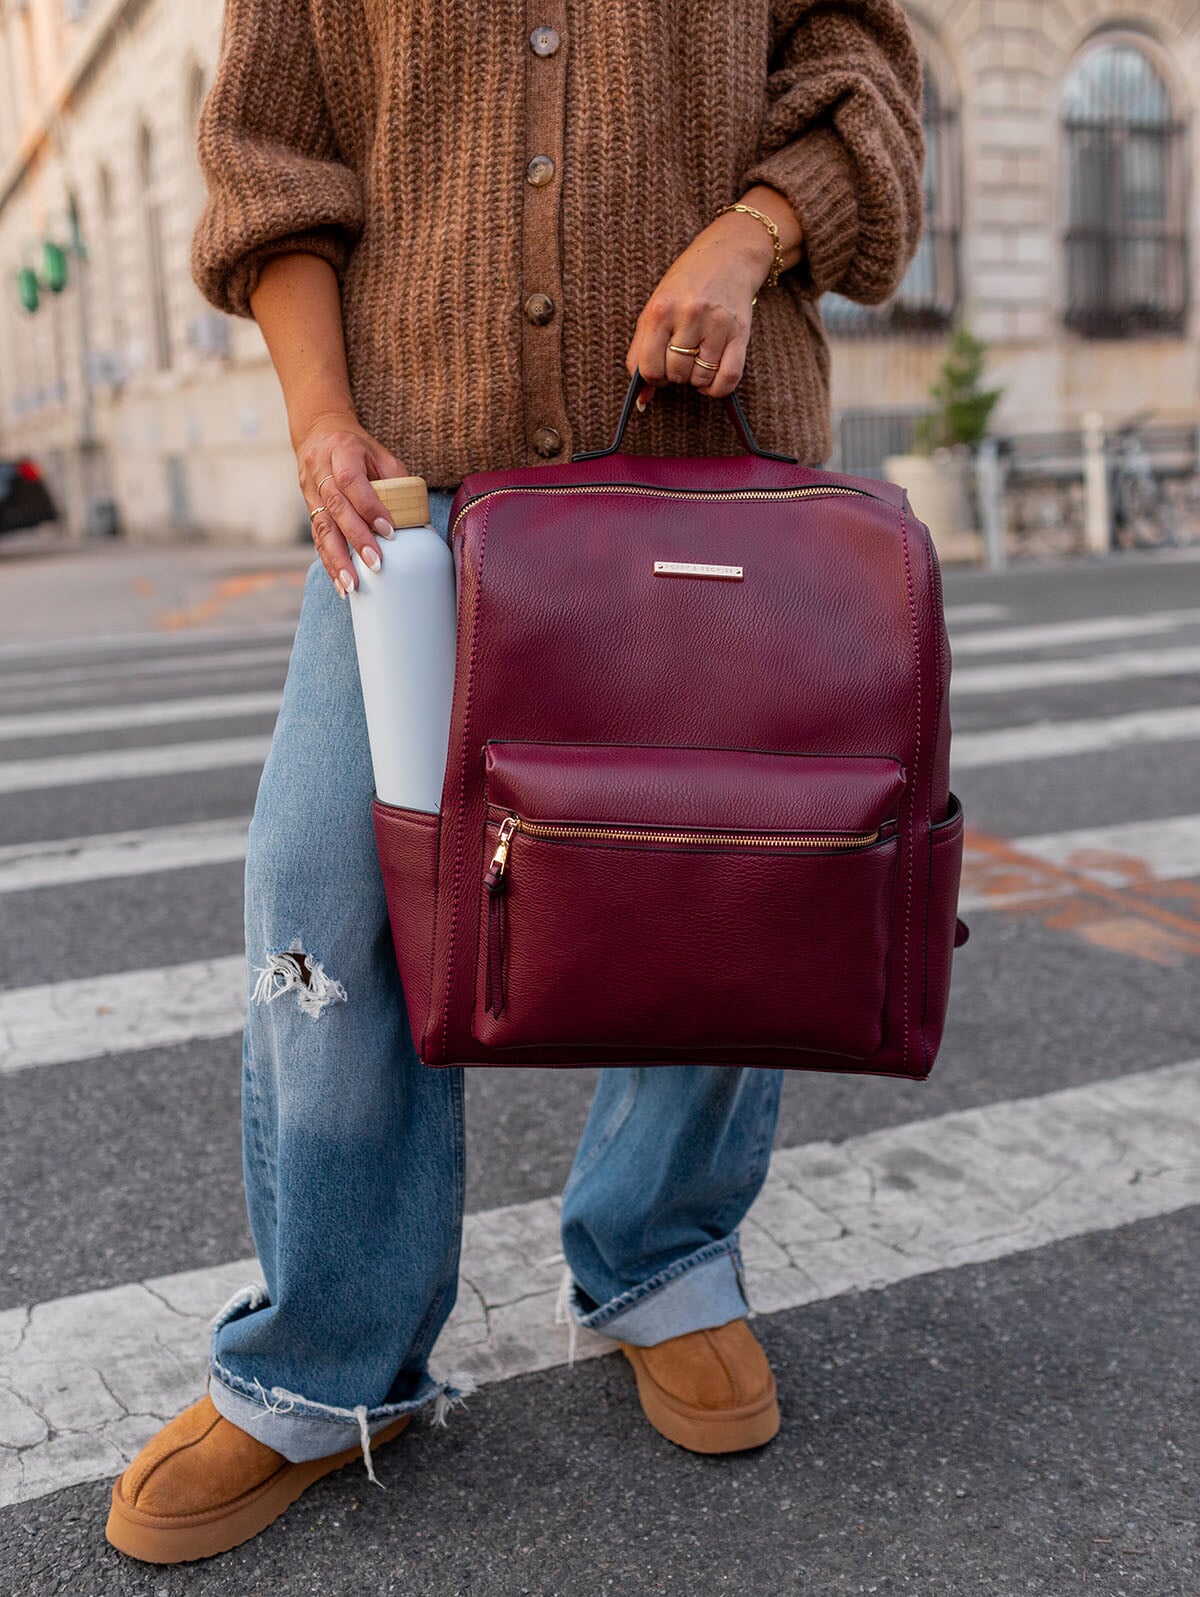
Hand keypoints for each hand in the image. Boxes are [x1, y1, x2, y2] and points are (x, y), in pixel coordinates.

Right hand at [295, 411, 407, 595]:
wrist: (319, 435)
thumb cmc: (360, 450)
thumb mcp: (382, 456)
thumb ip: (400, 486)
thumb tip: (423, 528)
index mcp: (342, 451)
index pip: (352, 482)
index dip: (370, 508)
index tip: (390, 532)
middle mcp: (320, 471)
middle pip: (336, 508)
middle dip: (356, 539)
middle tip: (376, 564)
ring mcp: (309, 491)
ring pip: (321, 527)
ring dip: (337, 559)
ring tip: (352, 585)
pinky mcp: (308, 509)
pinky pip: (317, 538)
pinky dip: (330, 562)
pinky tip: (341, 583)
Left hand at [625, 209, 777, 408]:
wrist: (727, 257)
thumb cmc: (684, 287)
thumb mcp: (654, 310)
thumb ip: (641, 353)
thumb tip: (642, 401)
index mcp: (661, 310)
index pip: (650, 369)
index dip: (653, 378)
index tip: (659, 370)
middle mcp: (689, 315)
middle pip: (676, 374)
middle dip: (675, 375)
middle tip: (680, 359)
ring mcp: (717, 324)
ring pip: (701, 378)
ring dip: (697, 379)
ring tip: (696, 360)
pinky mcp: (740, 333)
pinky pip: (729, 377)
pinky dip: (717, 388)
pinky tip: (711, 378)